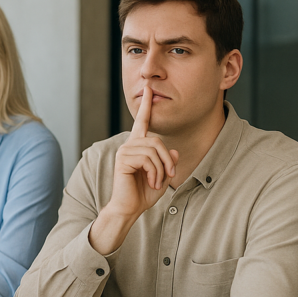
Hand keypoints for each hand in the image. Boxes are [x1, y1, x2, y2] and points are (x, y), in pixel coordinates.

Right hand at [90, 86, 179, 254]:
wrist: (129, 207)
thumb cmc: (144, 193)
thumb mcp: (163, 176)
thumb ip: (169, 163)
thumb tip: (174, 152)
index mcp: (138, 146)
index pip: (143, 122)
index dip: (146, 105)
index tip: (148, 88)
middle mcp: (130, 145)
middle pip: (157, 141)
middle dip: (167, 160)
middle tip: (170, 175)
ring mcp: (125, 150)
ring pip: (154, 149)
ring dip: (162, 168)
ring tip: (158, 182)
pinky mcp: (123, 159)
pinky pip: (147, 158)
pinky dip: (155, 172)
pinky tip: (151, 182)